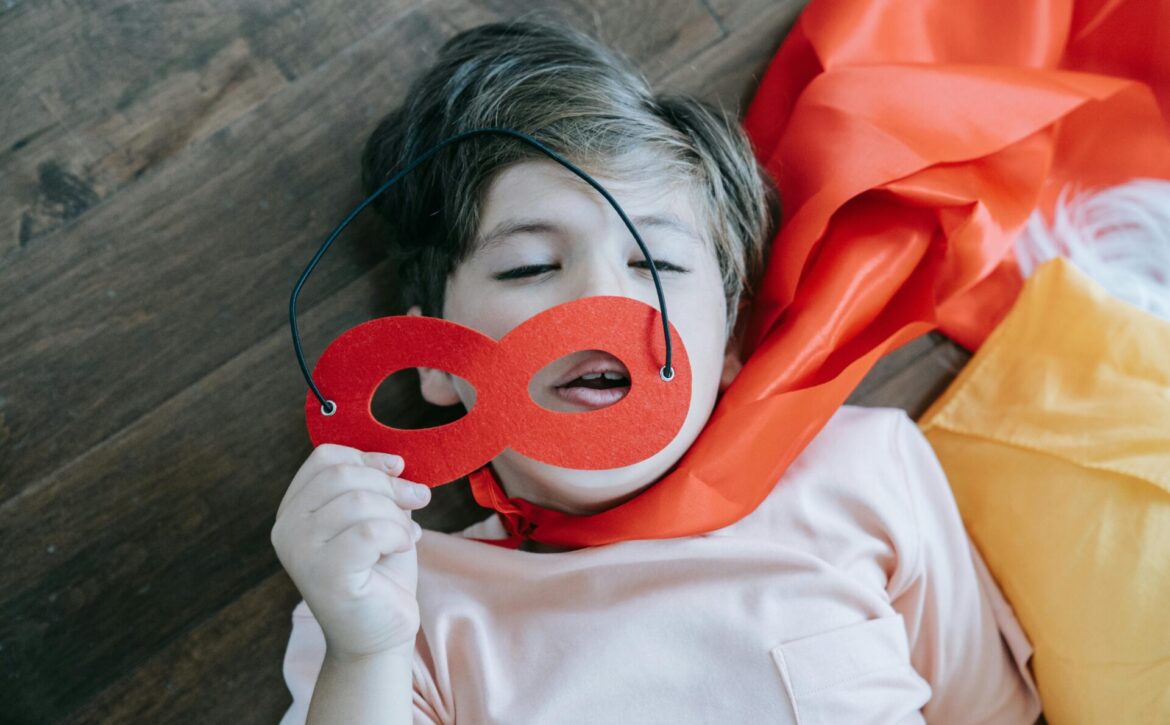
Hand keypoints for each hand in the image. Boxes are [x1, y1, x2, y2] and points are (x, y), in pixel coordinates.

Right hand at [272, 443, 431, 659]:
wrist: (379, 633)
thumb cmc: (379, 573)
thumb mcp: (377, 517)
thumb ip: (375, 487)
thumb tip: (393, 462)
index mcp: (293, 510)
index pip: (324, 458)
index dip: (366, 457)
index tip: (398, 469)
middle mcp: (287, 529)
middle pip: (342, 475)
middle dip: (389, 485)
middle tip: (417, 501)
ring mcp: (300, 552)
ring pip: (359, 501)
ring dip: (396, 515)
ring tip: (404, 535)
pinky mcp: (323, 574)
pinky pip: (369, 532)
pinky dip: (396, 535)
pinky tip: (401, 548)